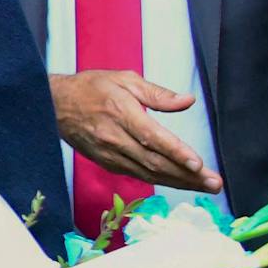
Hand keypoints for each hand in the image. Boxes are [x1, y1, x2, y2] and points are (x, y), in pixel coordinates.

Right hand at [50, 71, 221, 194]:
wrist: (53, 105)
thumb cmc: (90, 88)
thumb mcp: (125, 80)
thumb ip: (158, 93)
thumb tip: (187, 101)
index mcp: (121, 113)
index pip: (152, 137)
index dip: (176, 153)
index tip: (198, 164)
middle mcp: (114, 139)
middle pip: (155, 162)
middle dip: (187, 175)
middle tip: (215, 184)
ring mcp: (109, 154)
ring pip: (148, 173)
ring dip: (179, 182)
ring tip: (205, 186)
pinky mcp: (106, 162)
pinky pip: (137, 174)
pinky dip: (160, 180)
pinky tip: (179, 182)